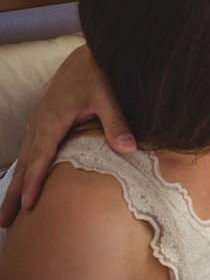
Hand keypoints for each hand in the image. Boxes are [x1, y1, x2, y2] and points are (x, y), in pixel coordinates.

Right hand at [0, 45, 135, 227]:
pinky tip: (21, 188)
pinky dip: (23, 173)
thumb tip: (127, 148)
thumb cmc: (98, 75)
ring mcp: (38, 125)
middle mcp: (40, 125)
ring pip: (23, 162)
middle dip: (14, 195)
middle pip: (25, 166)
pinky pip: (28, 154)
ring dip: (14, 188)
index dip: (36, 182)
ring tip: (7, 215)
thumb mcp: (108, 96)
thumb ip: (116, 122)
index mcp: (52, 121)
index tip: (29, 206)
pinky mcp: (42, 125)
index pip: (42, 157)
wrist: (86, 56)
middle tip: (5, 222)